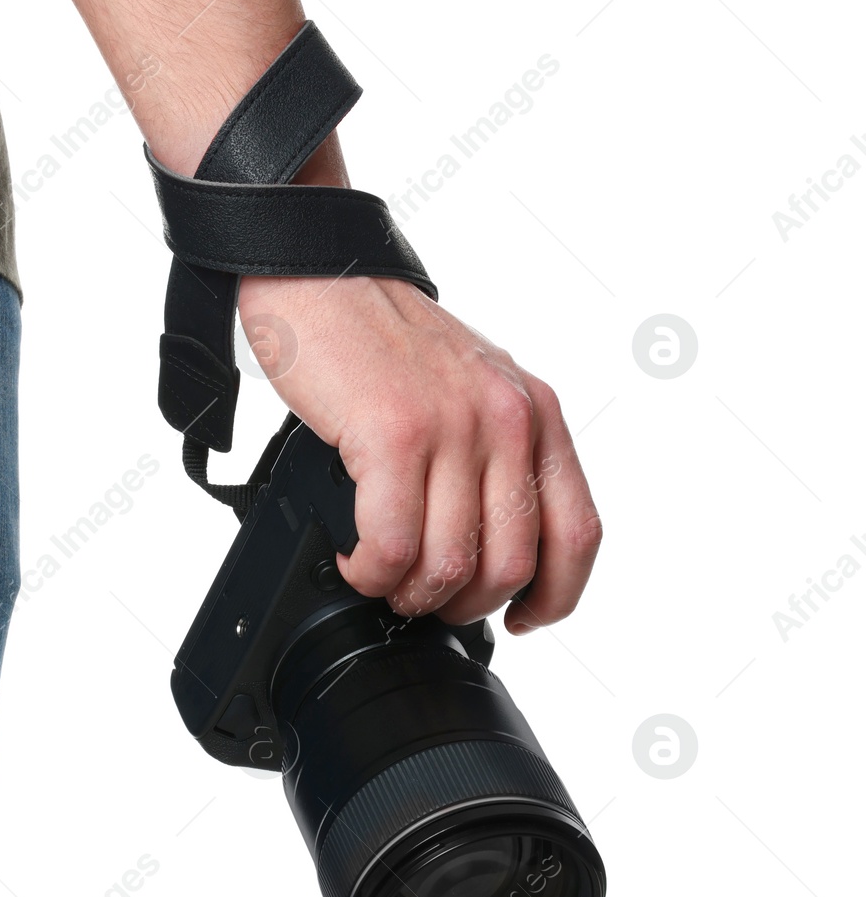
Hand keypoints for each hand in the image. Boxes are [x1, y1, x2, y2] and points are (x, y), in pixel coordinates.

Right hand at [236, 273, 601, 633]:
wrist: (318, 279)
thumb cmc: (378, 339)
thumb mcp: (467, 390)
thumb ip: (490, 456)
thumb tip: (481, 547)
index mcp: (535, 413)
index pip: (577, 532)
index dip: (554, 596)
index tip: (522, 618)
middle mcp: (507, 419)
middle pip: (510, 565)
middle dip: (460, 605)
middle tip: (422, 598)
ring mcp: (454, 427)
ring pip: (450, 566)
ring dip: (408, 594)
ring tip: (380, 578)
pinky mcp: (394, 435)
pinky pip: (393, 546)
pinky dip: (371, 572)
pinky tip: (356, 559)